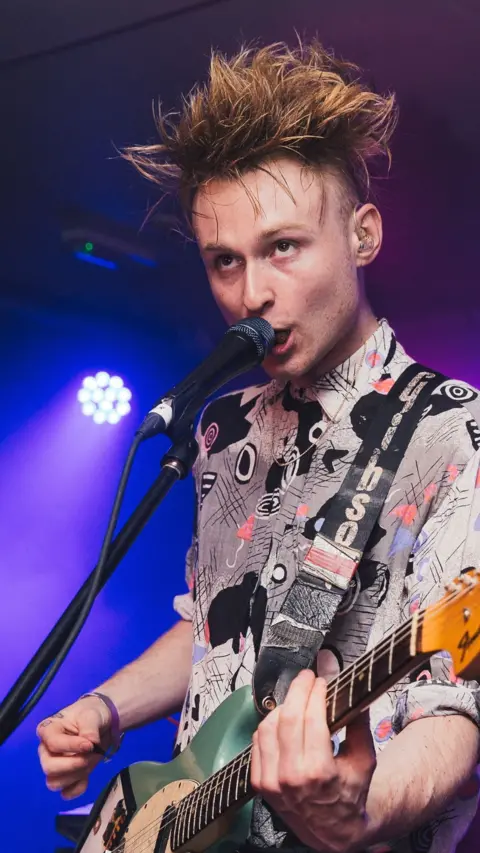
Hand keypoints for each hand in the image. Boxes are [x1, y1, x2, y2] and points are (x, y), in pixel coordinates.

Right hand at [37, 696, 111, 798]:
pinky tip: (87, 776)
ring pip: (55, 782)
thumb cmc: (90, 715)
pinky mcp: (64, 778)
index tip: (90, 744)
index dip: (72, 746)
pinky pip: (66, 792)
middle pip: (49, 768)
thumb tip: (90, 743)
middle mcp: (46, 750)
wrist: (100, 723)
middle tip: (92, 754)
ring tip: (91, 761)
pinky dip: (78, 788)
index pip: (54, 744)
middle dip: (74, 764)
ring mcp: (53, 765)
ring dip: (77, 775)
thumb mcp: (91, 715)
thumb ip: (89, 728)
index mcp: (48, 730)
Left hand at [251, 670, 375, 852]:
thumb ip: (359, 724)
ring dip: (282, 705)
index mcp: (319, 772)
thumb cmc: (350, 796)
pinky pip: (257, 741)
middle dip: (298, 690)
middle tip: (307, 678)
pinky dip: (268, 725)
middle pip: (287, 717)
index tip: (322, 681)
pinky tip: (281, 718)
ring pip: (267, 726)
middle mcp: (291, 777)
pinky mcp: (260, 783)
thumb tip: (356, 691)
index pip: (312, 717)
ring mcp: (271, 781)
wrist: (333, 831)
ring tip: (296, 698)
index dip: (316, 693)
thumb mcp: (364, 761)